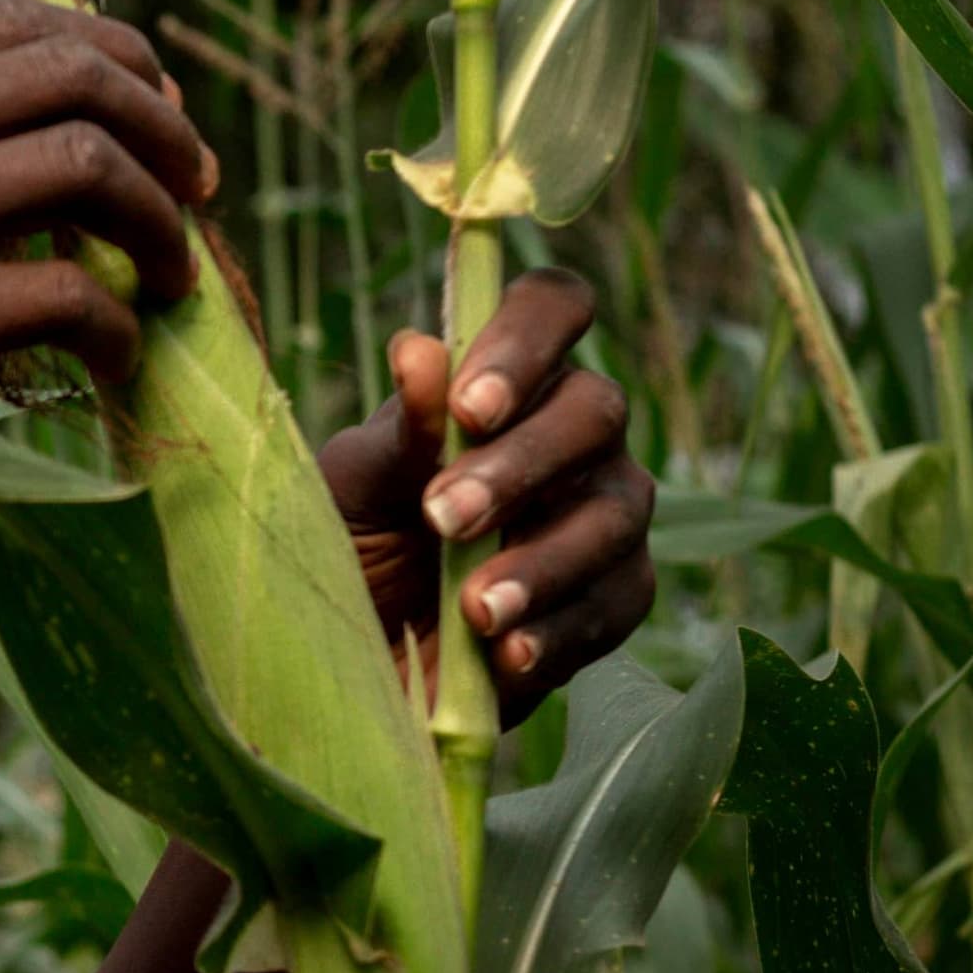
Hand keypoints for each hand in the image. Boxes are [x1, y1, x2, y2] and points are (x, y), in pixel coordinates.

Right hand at [0, 0, 221, 388]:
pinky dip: (114, 326)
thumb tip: (34, 112)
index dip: (119, 56)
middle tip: (199, 189)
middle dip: (165, 127)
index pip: (15, 17)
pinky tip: (115, 357)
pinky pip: (59, 299)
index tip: (161, 116)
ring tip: (169, 276)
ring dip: (158, 221)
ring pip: (83, 162)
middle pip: (70, 71)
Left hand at [317, 270, 655, 724]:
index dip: (527, 341)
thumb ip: (398, 432)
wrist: (362, 663)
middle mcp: (570, 436)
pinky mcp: (613, 598)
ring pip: (616, 513)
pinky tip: (506, 654)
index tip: (471, 407)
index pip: (551, 309)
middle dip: (522, 464)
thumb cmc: (356, 551)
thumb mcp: (356, 493)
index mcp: (505, 382)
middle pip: (596, 410)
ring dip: (543, 561)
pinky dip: (560, 630)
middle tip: (444, 519)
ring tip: (474, 608)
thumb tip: (418, 350)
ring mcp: (603, 514)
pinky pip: (617, 603)